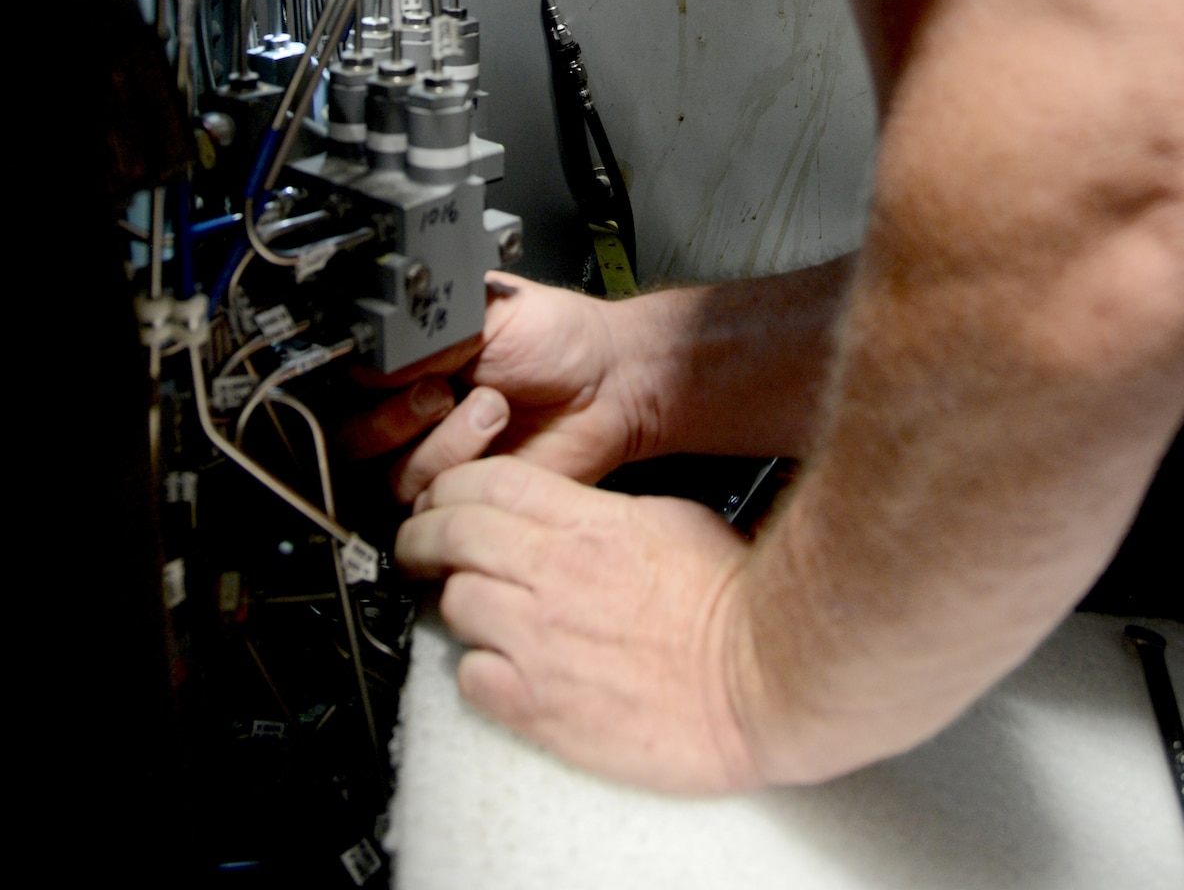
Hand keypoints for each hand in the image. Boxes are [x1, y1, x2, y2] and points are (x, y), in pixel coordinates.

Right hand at [343, 275, 654, 503]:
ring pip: (390, 473)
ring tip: (491, 406)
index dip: (359, 384)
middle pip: (350, 438)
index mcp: (406, 362)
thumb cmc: (555, 338)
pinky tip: (498, 435)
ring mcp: (433, 456)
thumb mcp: (481, 315)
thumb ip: (419, 339)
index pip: (344, 384)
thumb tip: (366, 361)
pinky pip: (431, 500)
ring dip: (444, 440)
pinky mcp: (462, 495)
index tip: (389, 372)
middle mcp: (409, 413)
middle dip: (392, 418)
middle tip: (439, 391)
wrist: (608, 380)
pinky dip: (465, 464)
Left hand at [396, 455, 763, 793]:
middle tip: (416, 546)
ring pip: (454, 604)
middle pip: (452, 534)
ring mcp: (540, 642)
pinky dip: (476, 672)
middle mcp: (554, 576)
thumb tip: (576, 515)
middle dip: (422, 536)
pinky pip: (473, 679)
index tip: (442, 497)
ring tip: (470, 610)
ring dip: (457, 603)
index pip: (489, 482)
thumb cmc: (732, 603)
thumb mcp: (671, 519)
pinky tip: (499, 669)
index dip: (452, 484)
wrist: (761, 679)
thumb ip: (607, 513)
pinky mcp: (540, 707)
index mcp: (588, 523)